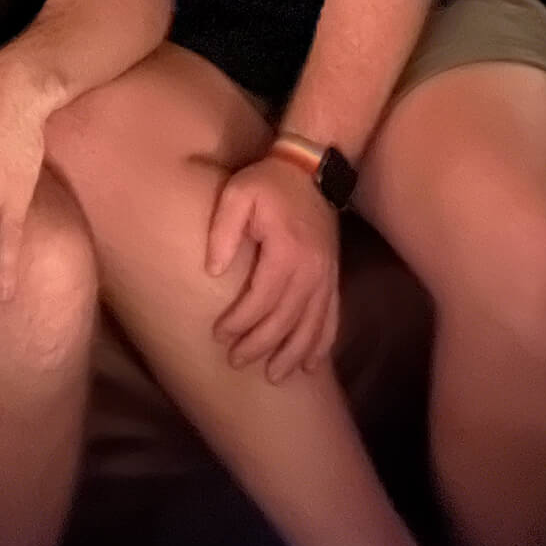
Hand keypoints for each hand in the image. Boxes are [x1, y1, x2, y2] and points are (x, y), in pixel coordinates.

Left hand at [207, 155, 339, 383]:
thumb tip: (213, 270)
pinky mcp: (333, 276)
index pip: (261, 300)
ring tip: (274, 376)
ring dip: (292, 354)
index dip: (239, 322)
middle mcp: (311, 270)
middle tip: (236, 361)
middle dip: (260, 345)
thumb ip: (223, 231)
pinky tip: (312, 364)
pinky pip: (332, 317)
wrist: (310, 170)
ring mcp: (326, 275)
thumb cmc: (267, 182)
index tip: (218, 334)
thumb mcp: (236, 194)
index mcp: (285, 251)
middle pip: (285, 320)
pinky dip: (322, 343)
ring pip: (311, 326)